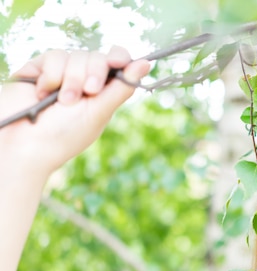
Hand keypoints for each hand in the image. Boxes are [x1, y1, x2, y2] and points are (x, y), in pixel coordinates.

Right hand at [0, 46, 149, 178]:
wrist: (24, 144)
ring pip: (76, 55)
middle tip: (87, 93)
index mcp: (102, 92)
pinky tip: (43, 93)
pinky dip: (52, 75)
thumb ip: (121, 87)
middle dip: (93, 74)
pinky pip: (53, 56)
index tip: (118, 62)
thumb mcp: (99, 112)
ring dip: (71, 79)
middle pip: (98, 57)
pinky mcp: (39, 68)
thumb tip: (147, 64)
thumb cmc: (64, 136)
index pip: (117, 63)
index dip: (120, 57)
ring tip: (62, 101)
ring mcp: (61, 74)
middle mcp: (83, 80)